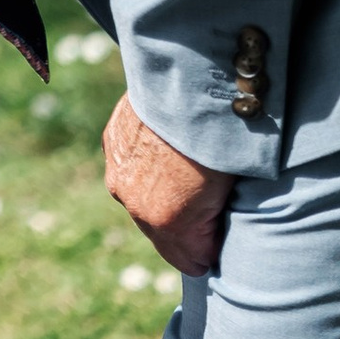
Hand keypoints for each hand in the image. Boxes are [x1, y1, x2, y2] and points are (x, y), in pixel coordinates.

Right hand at [103, 96, 231, 276]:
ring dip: (163, 193)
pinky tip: (168, 147)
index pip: (190, 261)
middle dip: (185, 224)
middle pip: (164, 236)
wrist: (190, 77)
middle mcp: (133, 202)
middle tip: (213, 198)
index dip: (211, 248)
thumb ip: (211, 222)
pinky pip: (130, 168)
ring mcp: (118, 170)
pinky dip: (146, 165)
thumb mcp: (228, 191)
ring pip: (143, 202)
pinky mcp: (110, 142)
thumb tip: (212, 233)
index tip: (225, 232)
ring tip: (189, 169)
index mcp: (166, 221)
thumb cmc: (224, 138)